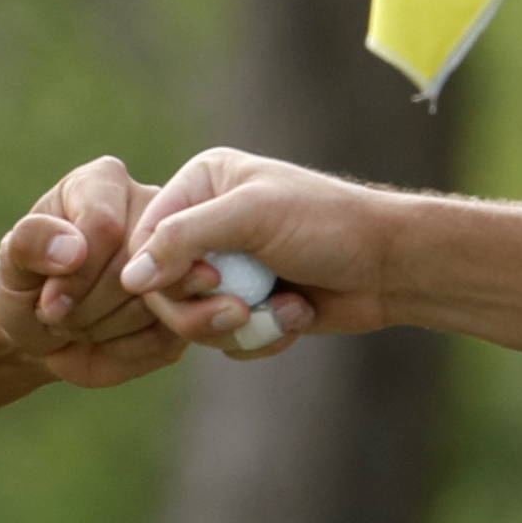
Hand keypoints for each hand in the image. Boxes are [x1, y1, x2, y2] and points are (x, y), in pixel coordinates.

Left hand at [0, 154, 183, 389]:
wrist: (47, 328)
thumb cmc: (29, 284)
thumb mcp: (11, 264)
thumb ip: (28, 243)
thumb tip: (72, 249)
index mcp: (105, 182)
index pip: (104, 226)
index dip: (76, 276)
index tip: (49, 303)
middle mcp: (153, 206)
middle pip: (133, 268)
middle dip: (89, 308)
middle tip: (62, 317)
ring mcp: (182, 254)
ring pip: (154, 304)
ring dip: (106, 330)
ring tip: (83, 324)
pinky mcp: (195, 301)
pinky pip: (168, 337)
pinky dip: (128, 352)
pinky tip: (108, 341)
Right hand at [119, 149, 401, 356]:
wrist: (390, 267)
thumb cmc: (327, 225)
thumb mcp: (252, 217)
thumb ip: (185, 239)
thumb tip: (130, 278)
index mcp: (202, 184)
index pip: (145, 238)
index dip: (166, 272)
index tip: (210, 280)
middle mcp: (208, 224)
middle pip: (163, 288)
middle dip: (203, 310)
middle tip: (241, 310)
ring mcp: (228, 267)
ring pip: (193, 321)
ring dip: (239, 326)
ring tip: (285, 310)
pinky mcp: (247, 305)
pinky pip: (225, 338)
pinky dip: (260, 336)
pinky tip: (296, 315)